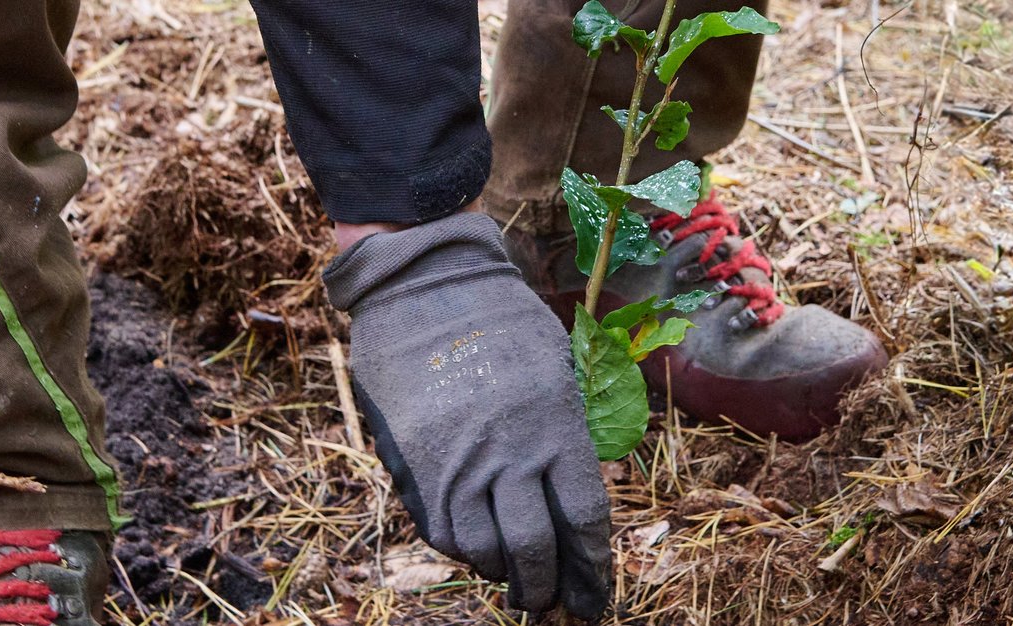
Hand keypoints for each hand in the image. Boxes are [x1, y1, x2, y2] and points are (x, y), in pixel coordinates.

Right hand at [324, 212, 612, 616]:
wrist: (423, 287)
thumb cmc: (500, 321)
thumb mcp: (556, 367)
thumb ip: (568, 431)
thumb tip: (572, 493)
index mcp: (556, 427)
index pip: (584, 519)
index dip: (592, 568)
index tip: (596, 595)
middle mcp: (510, 453)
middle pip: (536, 548)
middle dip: (548, 588)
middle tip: (552, 604)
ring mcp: (458, 462)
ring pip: (485, 550)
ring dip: (504, 574)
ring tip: (514, 581)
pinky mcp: (416, 464)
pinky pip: (442, 530)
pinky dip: (464, 550)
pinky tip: (478, 549)